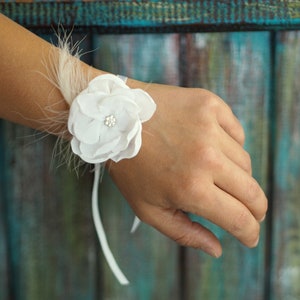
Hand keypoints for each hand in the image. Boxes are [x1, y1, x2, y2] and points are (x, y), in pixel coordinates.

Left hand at [107, 81, 266, 256]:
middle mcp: (206, 158)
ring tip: (219, 176)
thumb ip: (184, 233)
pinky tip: (214, 148)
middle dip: (256, 210)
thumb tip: (217, 249)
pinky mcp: (210, 105)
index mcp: (191, 188)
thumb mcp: (148, 209)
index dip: (249, 233)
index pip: (239, 219)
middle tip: (252, 213)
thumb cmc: (130, 166)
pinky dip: (231, 146)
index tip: (250, 237)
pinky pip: (237, 134)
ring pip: (245, 163)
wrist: (116, 119)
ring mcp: (210, 128)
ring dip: (238, 176)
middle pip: (253, 193)